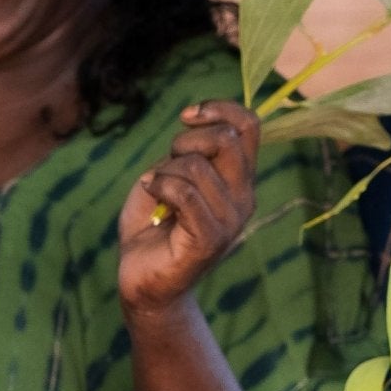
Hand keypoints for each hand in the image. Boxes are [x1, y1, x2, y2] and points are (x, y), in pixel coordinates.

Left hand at [117, 101, 258, 317]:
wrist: (141, 280)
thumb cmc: (152, 226)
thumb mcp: (168, 174)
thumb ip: (188, 151)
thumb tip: (199, 125)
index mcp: (240, 180)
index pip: (249, 126)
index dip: (218, 110)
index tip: (187, 116)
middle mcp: (243, 199)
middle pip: (227, 139)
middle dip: (186, 140)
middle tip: (167, 163)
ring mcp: (230, 222)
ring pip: (196, 167)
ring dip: (164, 171)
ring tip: (155, 189)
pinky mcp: (210, 241)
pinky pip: (184, 193)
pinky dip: (159, 186)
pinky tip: (150, 193)